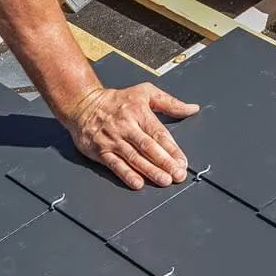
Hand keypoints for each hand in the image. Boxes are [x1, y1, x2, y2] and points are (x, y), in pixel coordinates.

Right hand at [64, 83, 199, 189]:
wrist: (82, 104)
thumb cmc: (117, 100)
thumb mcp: (145, 92)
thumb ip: (170, 102)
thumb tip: (193, 109)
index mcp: (139, 112)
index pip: (159, 133)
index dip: (172, 149)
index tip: (183, 161)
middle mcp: (126, 127)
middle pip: (148, 147)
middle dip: (165, 162)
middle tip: (178, 175)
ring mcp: (112, 140)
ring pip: (134, 157)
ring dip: (150, 171)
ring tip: (164, 180)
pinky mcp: (100, 150)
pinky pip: (115, 164)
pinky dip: (126, 174)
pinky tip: (138, 183)